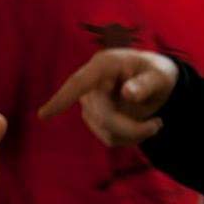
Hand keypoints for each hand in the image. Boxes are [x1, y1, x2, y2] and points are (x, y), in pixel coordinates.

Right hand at [37, 49, 178, 146]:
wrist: (155, 82)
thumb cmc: (156, 73)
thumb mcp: (160, 76)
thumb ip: (146, 84)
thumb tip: (128, 94)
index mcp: (104, 65)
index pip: (79, 83)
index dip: (62, 99)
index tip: (43, 116)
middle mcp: (91, 83)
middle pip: (101, 116)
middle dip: (130, 128)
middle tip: (157, 125)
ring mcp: (90, 102)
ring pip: (104, 130)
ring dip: (132, 134)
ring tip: (153, 123)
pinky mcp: (94, 118)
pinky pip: (108, 137)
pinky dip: (128, 138)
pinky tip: (140, 127)